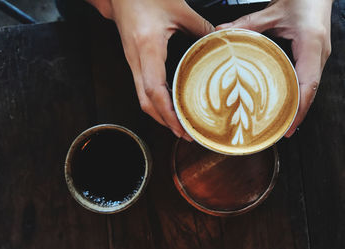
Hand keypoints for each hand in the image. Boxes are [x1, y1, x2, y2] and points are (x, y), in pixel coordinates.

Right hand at [87, 0, 213, 139]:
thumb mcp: (179, 8)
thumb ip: (202, 27)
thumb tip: (219, 43)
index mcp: (148, 48)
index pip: (155, 90)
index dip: (168, 113)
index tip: (181, 127)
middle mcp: (136, 61)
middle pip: (146, 102)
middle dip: (164, 122)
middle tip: (184, 133)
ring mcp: (133, 63)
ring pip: (142, 98)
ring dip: (160, 115)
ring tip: (178, 125)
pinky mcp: (134, 62)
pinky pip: (143, 88)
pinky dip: (156, 102)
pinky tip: (169, 105)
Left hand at [217, 0, 332, 136]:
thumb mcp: (273, 11)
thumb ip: (247, 24)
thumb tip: (222, 33)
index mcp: (311, 44)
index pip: (307, 84)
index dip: (299, 109)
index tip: (288, 127)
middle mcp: (318, 53)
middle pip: (310, 92)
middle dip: (297, 114)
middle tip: (280, 132)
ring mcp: (318, 55)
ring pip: (310, 87)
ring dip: (298, 106)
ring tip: (282, 122)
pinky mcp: (314, 54)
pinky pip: (307, 78)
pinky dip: (298, 93)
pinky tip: (286, 101)